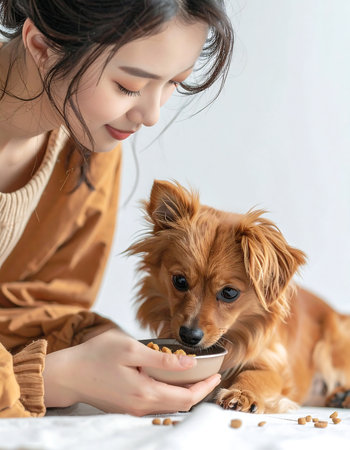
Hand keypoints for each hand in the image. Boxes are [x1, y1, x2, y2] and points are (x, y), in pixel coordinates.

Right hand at [43, 328, 220, 414]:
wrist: (68, 375)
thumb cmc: (95, 357)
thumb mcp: (130, 350)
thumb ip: (161, 360)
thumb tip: (189, 364)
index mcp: (145, 393)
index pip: (186, 397)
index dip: (205, 387)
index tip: (217, 374)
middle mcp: (141, 407)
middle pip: (180, 404)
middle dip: (199, 390)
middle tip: (210, 374)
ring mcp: (133, 409)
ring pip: (169, 405)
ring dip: (185, 392)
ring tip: (195, 375)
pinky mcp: (127, 406)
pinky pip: (156, 402)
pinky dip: (169, 392)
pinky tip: (170, 378)